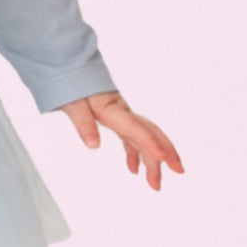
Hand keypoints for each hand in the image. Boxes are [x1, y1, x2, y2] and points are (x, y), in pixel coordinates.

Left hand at [58, 90, 183, 190]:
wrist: (69, 65)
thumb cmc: (69, 82)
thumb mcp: (72, 103)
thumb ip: (83, 123)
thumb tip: (93, 145)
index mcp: (112, 108)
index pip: (135, 128)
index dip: (150, 143)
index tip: (162, 158)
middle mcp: (122, 111)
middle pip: (149, 132)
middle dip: (165, 152)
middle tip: (178, 171)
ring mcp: (121, 114)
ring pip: (144, 137)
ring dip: (153, 158)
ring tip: (156, 182)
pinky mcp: (116, 117)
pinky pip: (131, 136)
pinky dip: (134, 153)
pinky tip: (133, 169)